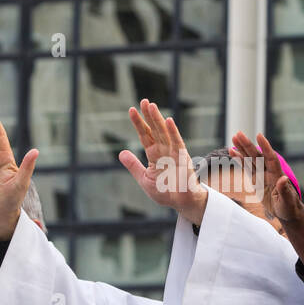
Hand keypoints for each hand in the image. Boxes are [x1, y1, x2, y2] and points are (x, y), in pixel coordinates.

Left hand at [119, 99, 207, 223]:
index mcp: (154, 155)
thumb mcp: (144, 178)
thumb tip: (121, 152)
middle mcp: (164, 150)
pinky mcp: (182, 158)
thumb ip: (133, 165)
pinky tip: (168, 121)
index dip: (138, 123)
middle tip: (143, 101)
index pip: (145, 135)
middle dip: (149, 115)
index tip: (131, 110)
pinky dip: (173, 132)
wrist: (180, 203)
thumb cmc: (165, 193)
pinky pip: (177, 142)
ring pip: (164, 132)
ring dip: (158, 119)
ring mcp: (173, 152)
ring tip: (151, 106)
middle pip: (155, 129)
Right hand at [230, 130, 303, 221]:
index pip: (271, 158)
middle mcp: (269, 172)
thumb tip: (283, 178)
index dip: (265, 147)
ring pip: (251, 159)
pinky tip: (232, 151)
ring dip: (242, 148)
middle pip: (257, 155)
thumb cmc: (290, 207)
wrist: (288, 212)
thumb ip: (284, 190)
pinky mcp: (256, 179)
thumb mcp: (287, 201)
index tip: (259, 135)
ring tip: (234, 137)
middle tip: (239, 133)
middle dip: (248, 145)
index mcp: (277, 175)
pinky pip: (246, 167)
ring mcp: (262, 174)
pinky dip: (239, 159)